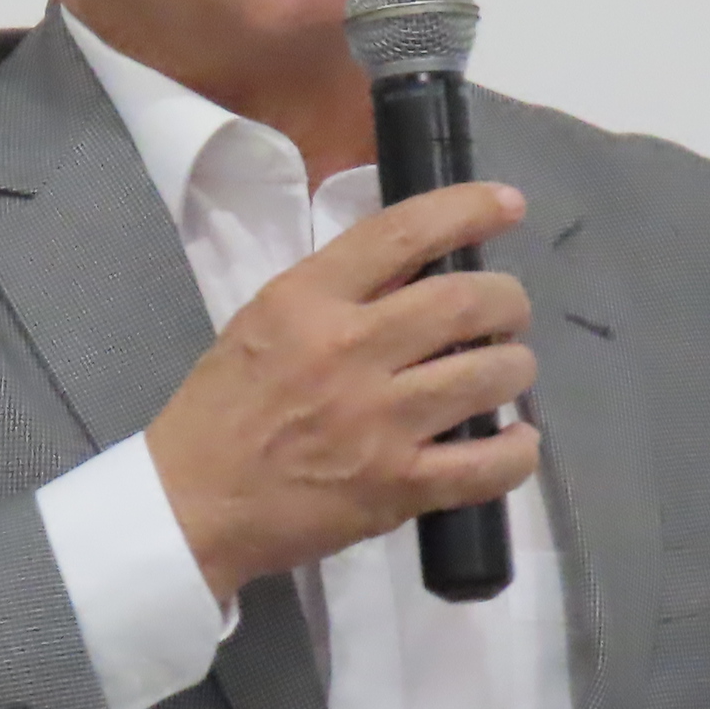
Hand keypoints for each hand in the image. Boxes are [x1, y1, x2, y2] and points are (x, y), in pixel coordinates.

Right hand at [145, 182, 541, 603]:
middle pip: (465, 300)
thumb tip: (419, 269)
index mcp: (308, 301)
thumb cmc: (224, 409)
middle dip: (507, 299)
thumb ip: (336, 292)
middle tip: (508, 311)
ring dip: (515, 367)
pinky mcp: (397, 487)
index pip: (402, 233)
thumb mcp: (265, 322)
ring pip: (489, 374)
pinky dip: (517, 451)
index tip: (507, 204)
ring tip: (506, 371)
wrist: (192, 504)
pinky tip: (515, 441)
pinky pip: (488, 465)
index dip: (468, 209)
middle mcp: (349, 351)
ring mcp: (378, 422)